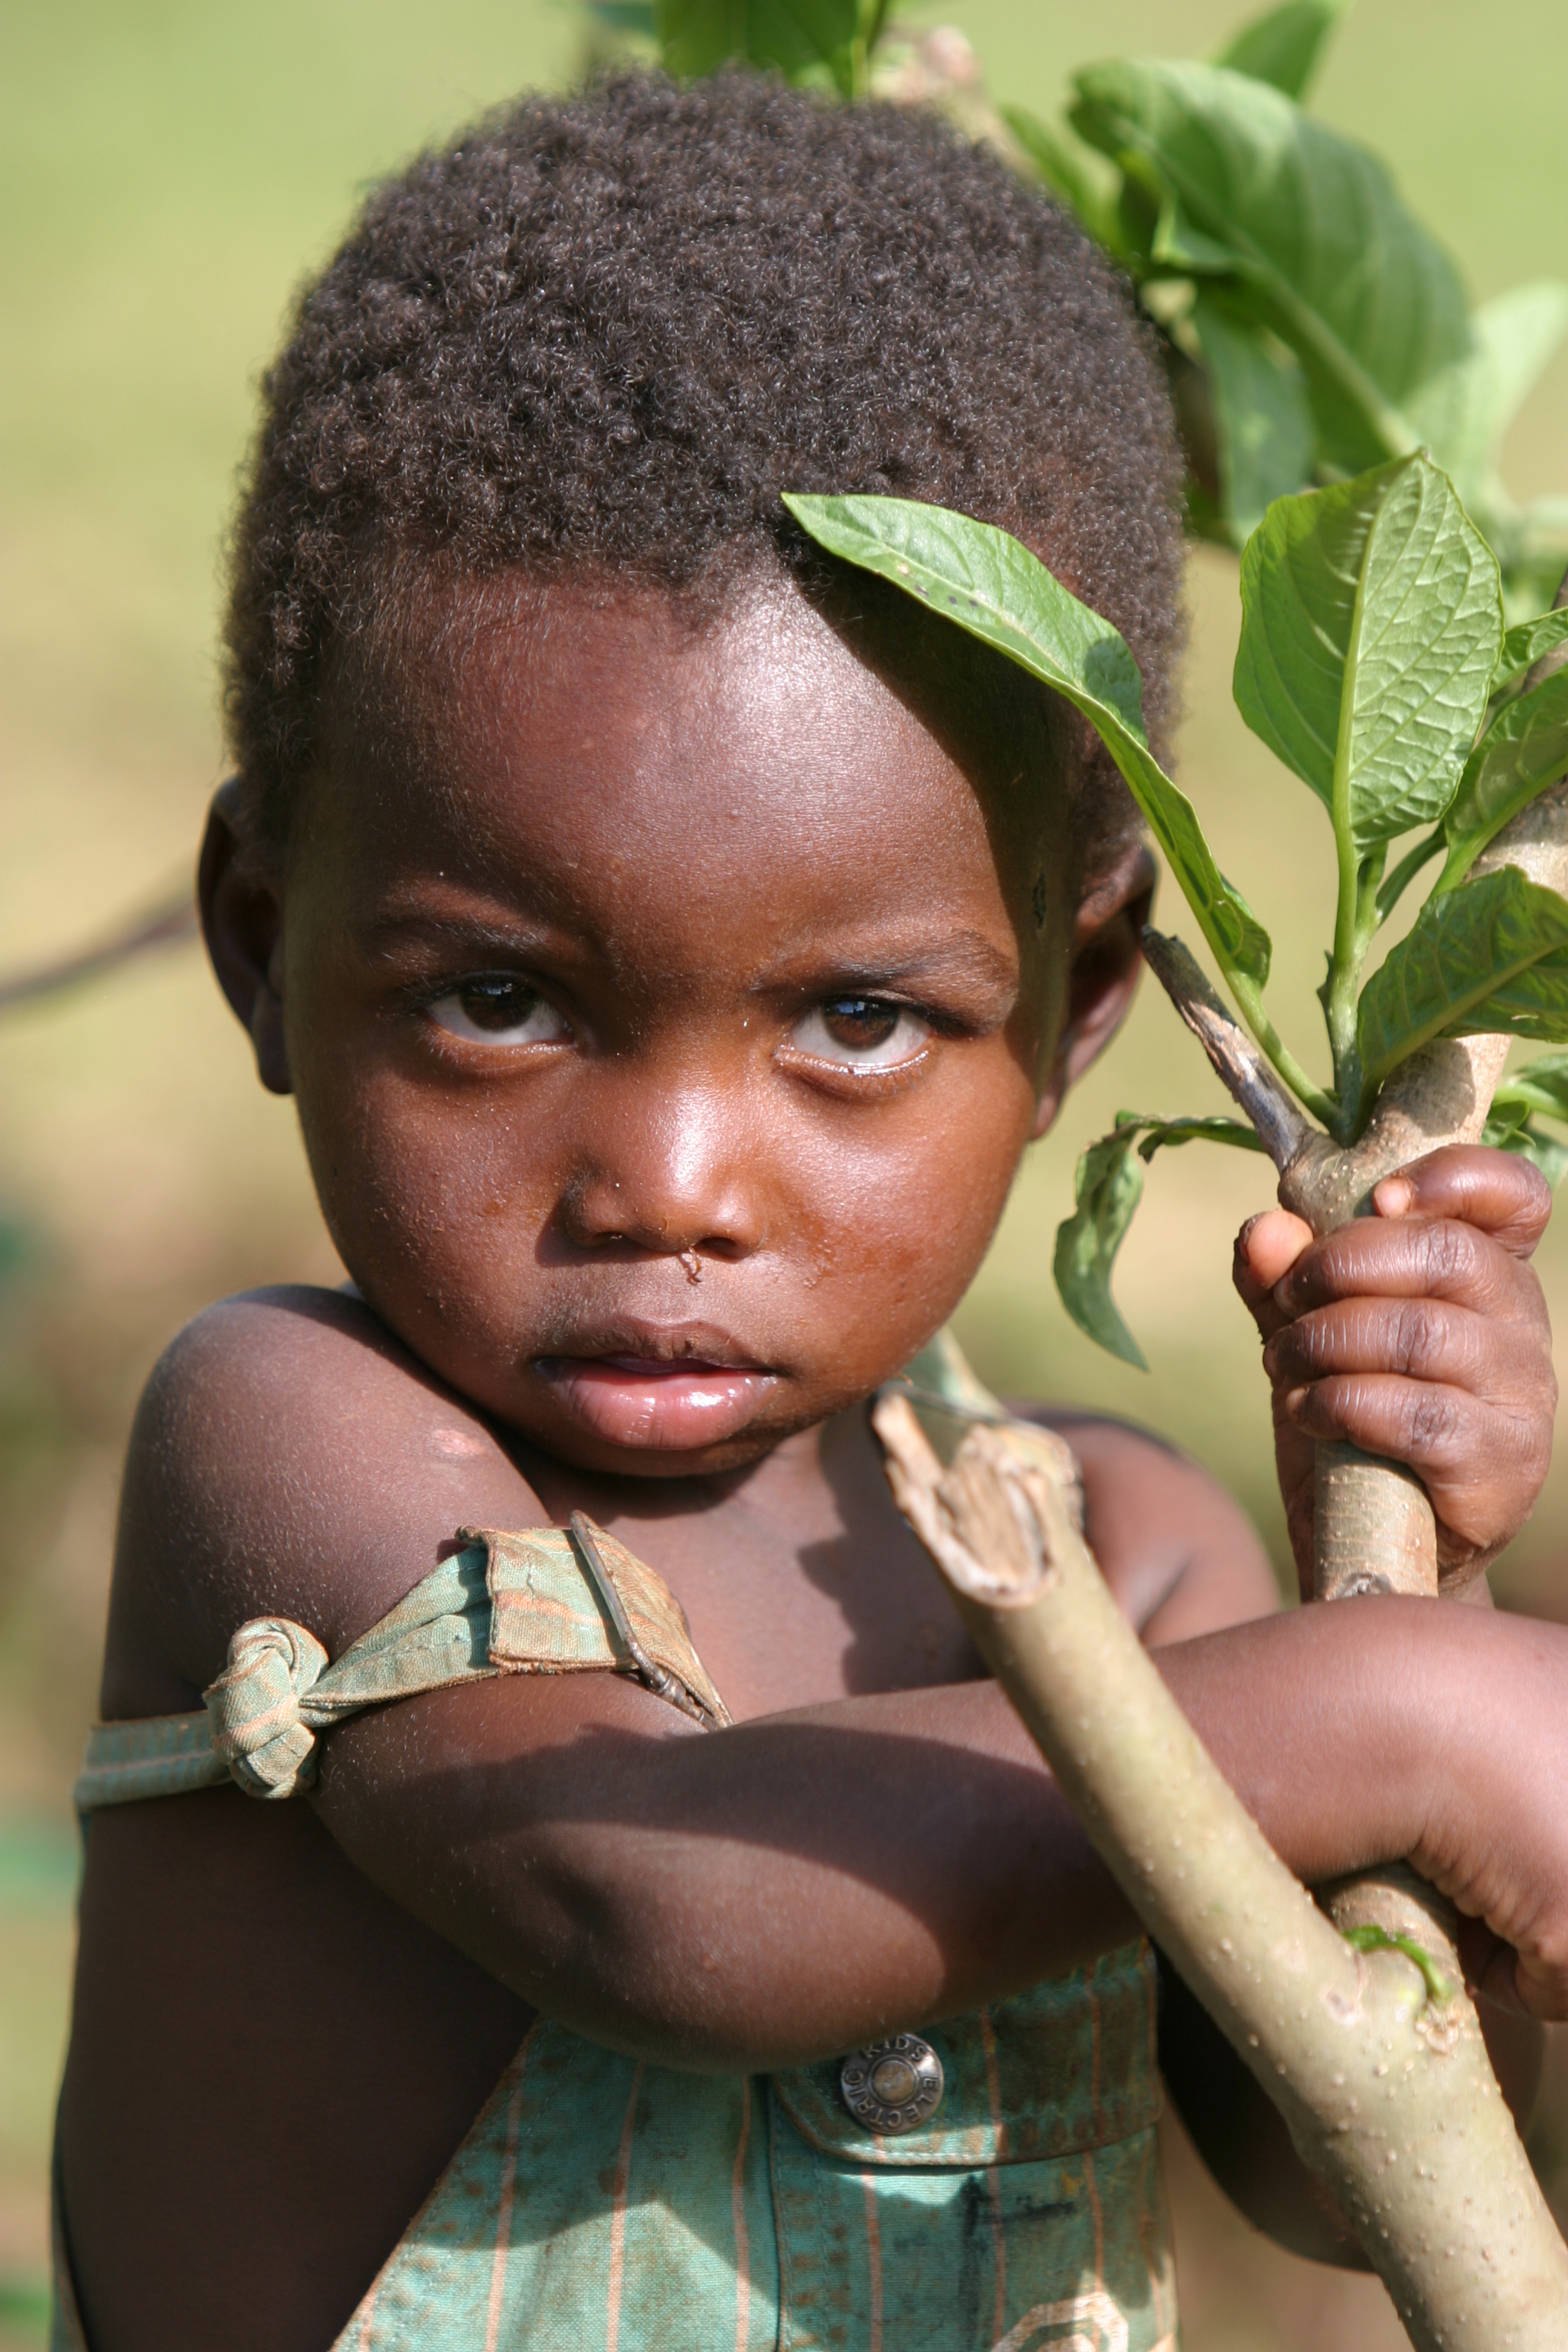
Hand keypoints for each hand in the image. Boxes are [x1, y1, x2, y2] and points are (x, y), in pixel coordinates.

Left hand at [1232, 1146, 1554, 1596]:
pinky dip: (1340, 1403)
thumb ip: (1283, 1277)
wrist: (1378, 1541)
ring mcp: (1520, 1397)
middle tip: (1288, 1298)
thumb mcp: (1309, 1333)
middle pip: (1448, 1254)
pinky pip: (1414, 1414)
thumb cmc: (1353, 1416)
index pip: (1512, 1194)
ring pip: (1419, 1333)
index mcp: (1488, 1270)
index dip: (1453, 1177)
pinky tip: (1306, 1412)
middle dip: (1342, 1264)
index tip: (1380, 1196)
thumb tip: (1265, 1228)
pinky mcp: (1500, 1465)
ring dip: (1325, 1339)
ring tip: (1283, 1363)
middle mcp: (1521, 1324)